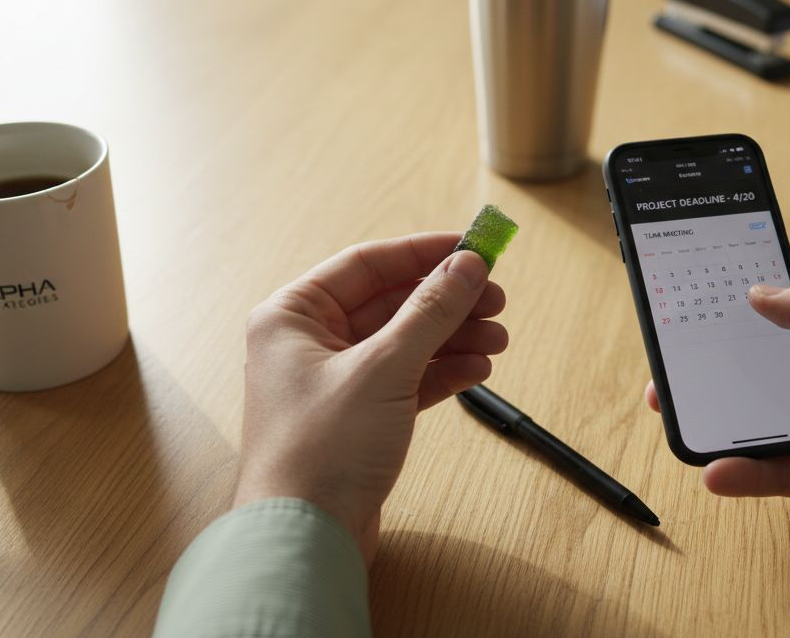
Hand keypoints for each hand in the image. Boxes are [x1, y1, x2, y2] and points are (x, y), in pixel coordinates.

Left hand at [234, 233, 507, 563]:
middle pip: (390, 303)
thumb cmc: (320, 451)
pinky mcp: (356, 419)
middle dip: (446, 302)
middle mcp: (307, 344)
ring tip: (496, 340)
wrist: (305, 539)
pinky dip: (441, 373)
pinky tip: (476, 370)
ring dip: (451, 338)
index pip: (367, 265)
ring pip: (403, 343)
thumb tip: (466, 266)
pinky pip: (405, 380)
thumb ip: (429, 312)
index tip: (472, 250)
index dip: (424, 254)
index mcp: (292, 315)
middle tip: (495, 300)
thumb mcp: (384, 368)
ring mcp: (332, 383)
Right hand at [645, 279, 789, 579]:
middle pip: (756, 364)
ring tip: (671, 411)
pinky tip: (716, 471)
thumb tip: (762, 292)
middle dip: (710, 358)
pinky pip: (767, 472)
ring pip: (752, 417)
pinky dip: (739, 472)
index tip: (694, 290)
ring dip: (713, 415)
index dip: (742, 300)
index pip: (785, 309)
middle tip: (667, 356)